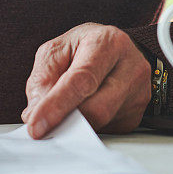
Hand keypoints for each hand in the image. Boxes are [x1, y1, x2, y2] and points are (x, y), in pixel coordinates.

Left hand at [21, 23, 150, 137]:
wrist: (115, 49)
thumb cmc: (84, 47)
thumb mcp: (56, 50)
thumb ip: (42, 78)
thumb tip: (34, 114)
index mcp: (108, 42)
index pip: (82, 79)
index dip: (57, 105)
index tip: (36, 125)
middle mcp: (130, 66)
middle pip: (96, 108)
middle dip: (65, 120)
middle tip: (42, 126)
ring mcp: (138, 93)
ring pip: (101, 123)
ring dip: (75, 125)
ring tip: (63, 111)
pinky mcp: (137, 114)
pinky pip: (106, 131)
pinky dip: (87, 127)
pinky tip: (83, 110)